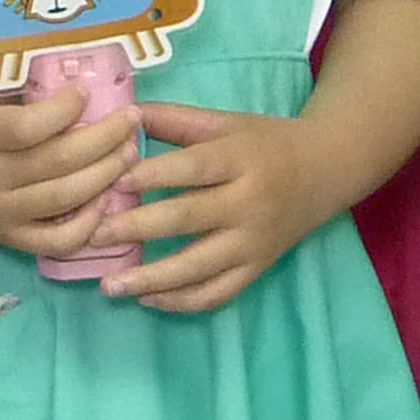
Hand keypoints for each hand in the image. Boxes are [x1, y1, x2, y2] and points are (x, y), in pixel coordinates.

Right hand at [0, 75, 141, 260]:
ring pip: (63, 199)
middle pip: (56, 162)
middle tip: (131, 120)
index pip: (28, 127)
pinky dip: (87, 225)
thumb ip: (14, 77)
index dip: (65, 110)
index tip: (87, 91)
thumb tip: (72, 57)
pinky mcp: (8, 238)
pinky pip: (56, 241)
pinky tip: (106, 200)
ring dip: (106, 175)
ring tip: (129, 151)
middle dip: (104, 139)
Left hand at [90, 103, 331, 313]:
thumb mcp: (226, 122)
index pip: (193, 169)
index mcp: (241, 159)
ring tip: (109, 286)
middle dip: (137, 228)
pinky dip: (182, 302)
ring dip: (151, 279)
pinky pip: (218, 293)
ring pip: (200, 267)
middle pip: (188, 219)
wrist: (325, 170)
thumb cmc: (265, 142)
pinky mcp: (257, 268)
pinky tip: (148, 299)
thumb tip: (120, 117)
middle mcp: (249, 203)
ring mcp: (254, 241)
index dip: (152, 176)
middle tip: (94, 234)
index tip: (112, 182)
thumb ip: (175, 120)